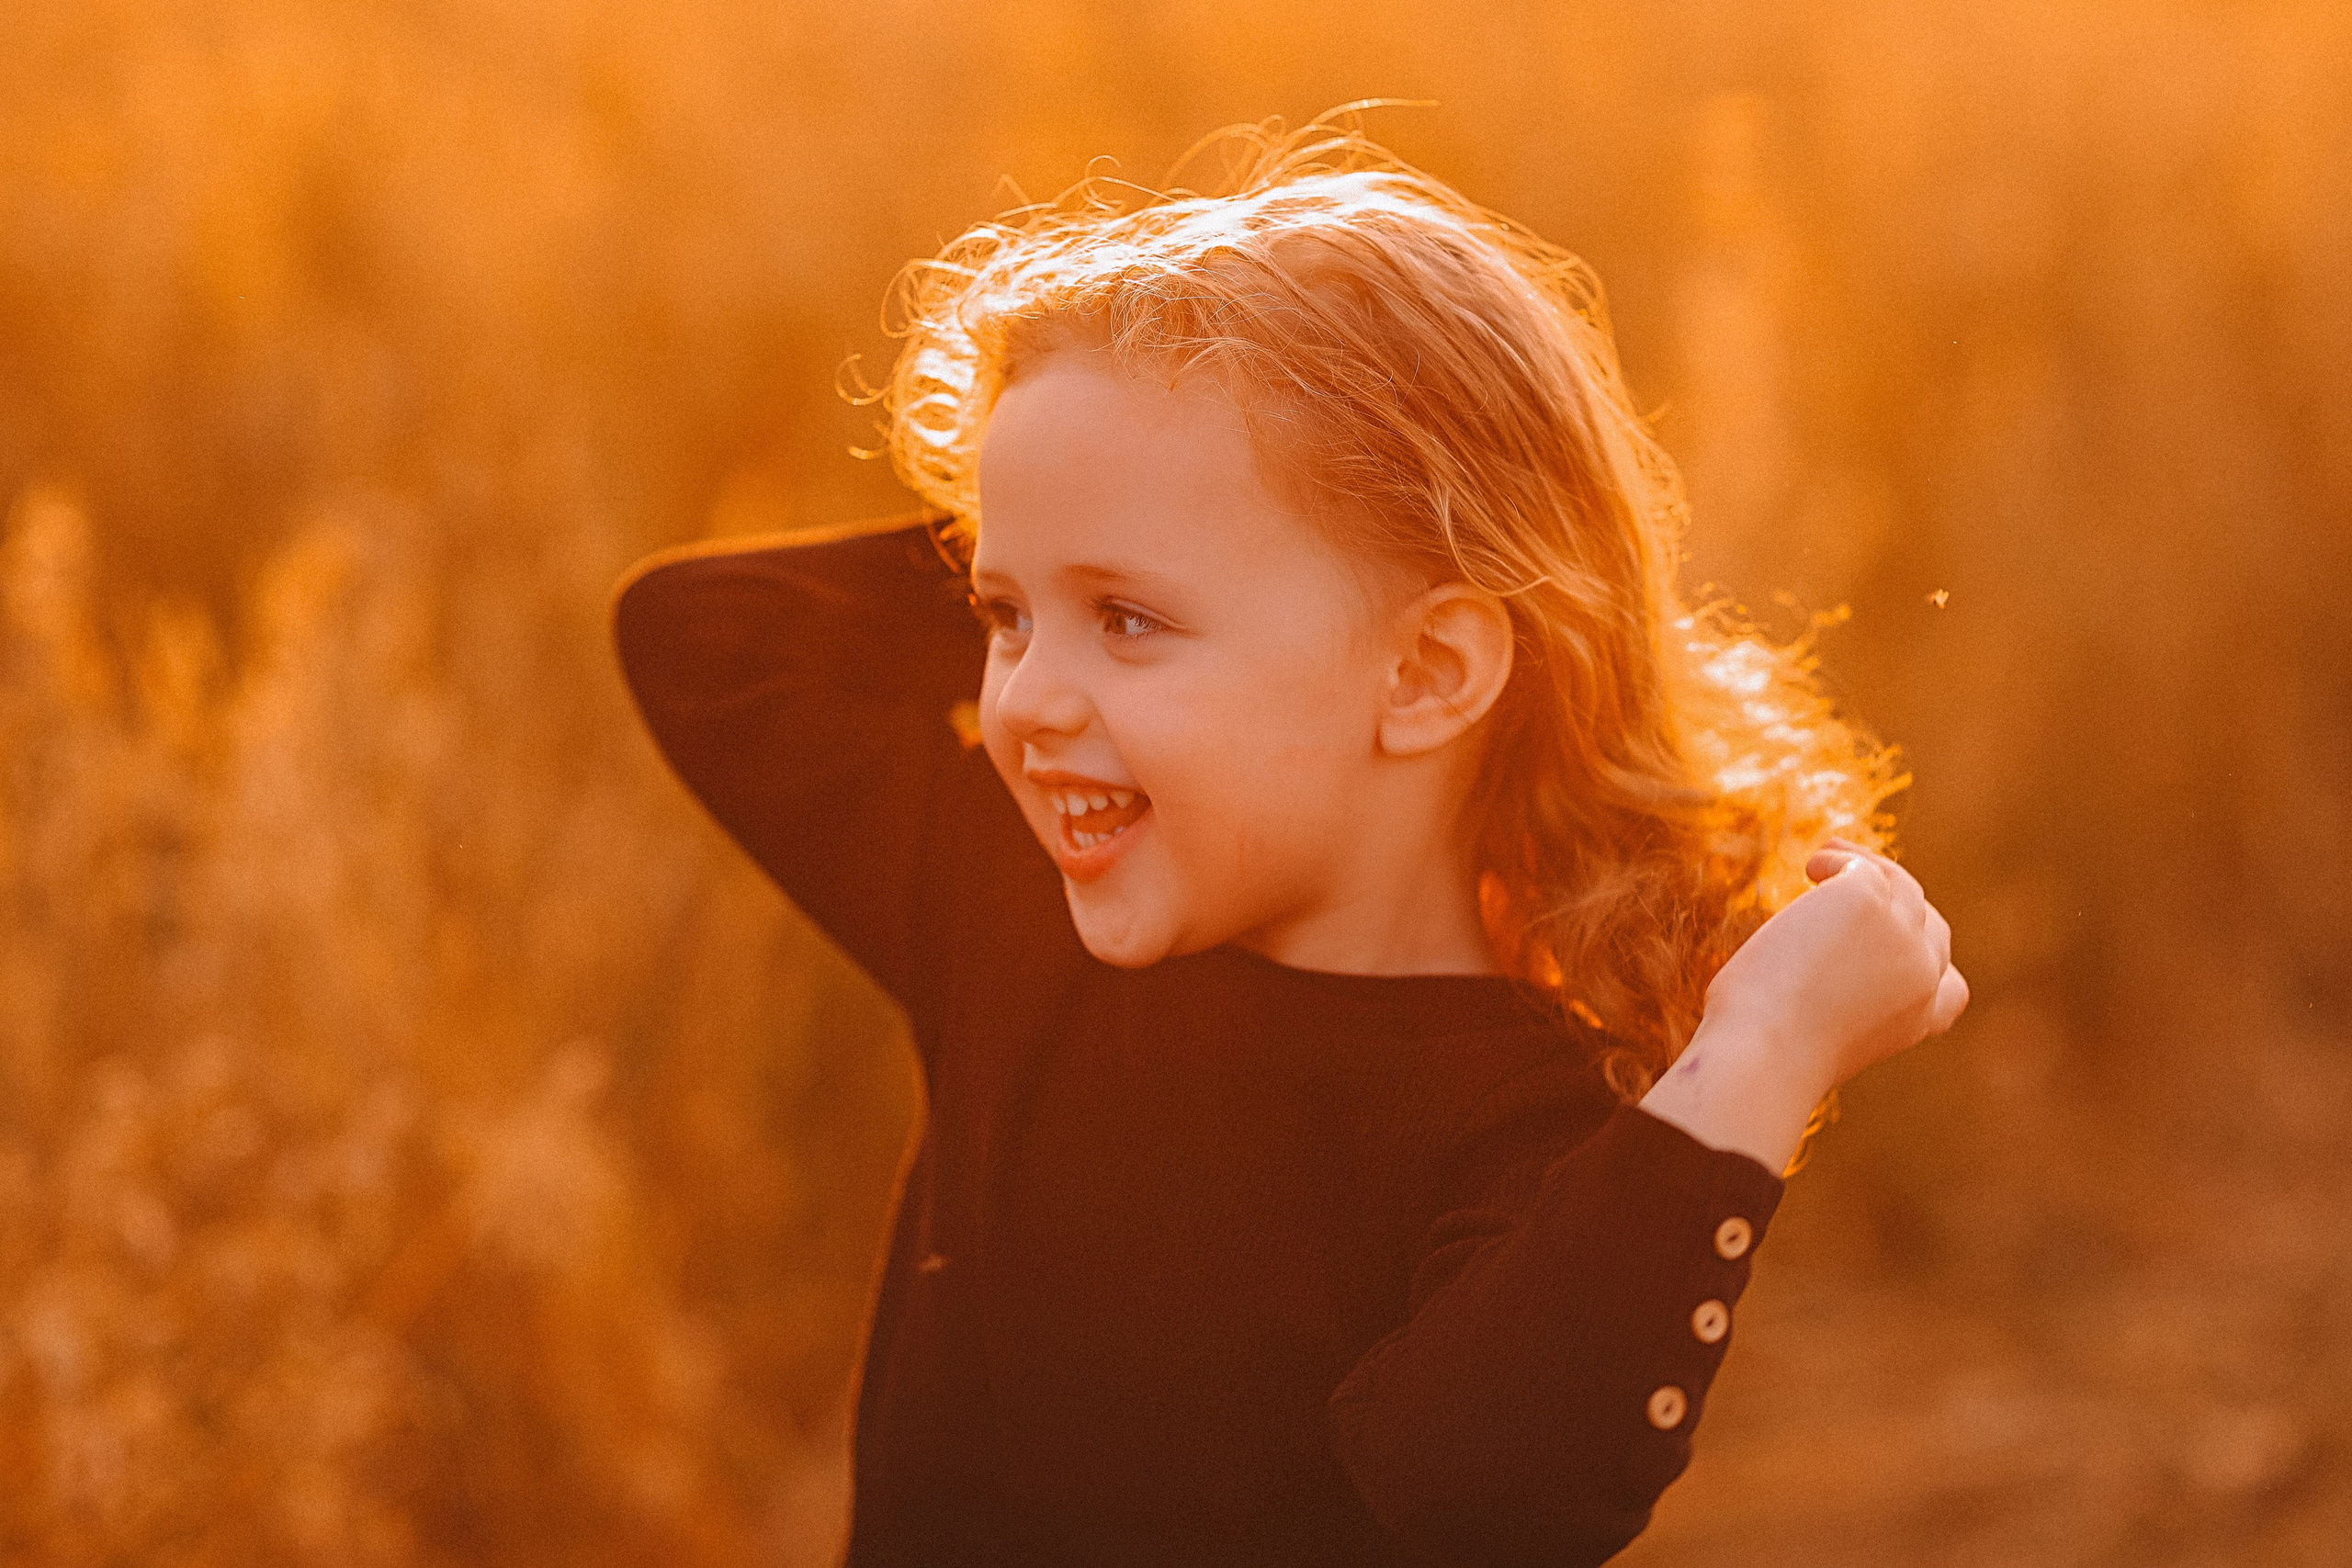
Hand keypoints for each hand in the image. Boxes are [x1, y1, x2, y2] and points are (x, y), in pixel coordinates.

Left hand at [1705, 837, 1969, 1094]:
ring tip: (1821, 862)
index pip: (1950, 987)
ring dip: (1862, 866)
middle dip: (1897, 902)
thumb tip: (1811, 956)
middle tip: (1856, 882)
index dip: (1931, 959)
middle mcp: (1921, 975)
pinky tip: (1810, 868)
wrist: (1765, 1051)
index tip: (1895, 941)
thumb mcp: (1821, 1028)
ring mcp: (1900, 936)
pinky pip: (1859, 867)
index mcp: (1917, 1020)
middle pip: (1929, 924)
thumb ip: (1839, 998)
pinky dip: (1835, 861)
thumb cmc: (1769, 1051)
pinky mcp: (1868, 902)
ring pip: (1898, 885)